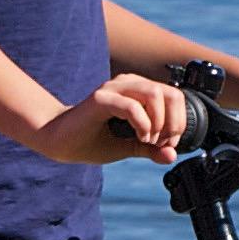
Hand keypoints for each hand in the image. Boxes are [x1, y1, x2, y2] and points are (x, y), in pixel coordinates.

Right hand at [34, 73, 186, 164]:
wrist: (59, 142)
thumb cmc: (91, 140)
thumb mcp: (128, 147)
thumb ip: (150, 149)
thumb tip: (172, 155)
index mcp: (136, 91)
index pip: (174, 96)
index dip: (179, 121)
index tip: (169, 144)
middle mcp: (127, 84)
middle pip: (169, 92)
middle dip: (174, 122)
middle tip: (163, 142)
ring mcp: (113, 89)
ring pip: (154, 93)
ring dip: (159, 122)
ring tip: (150, 140)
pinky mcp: (100, 99)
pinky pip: (132, 106)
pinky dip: (143, 125)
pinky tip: (139, 137)